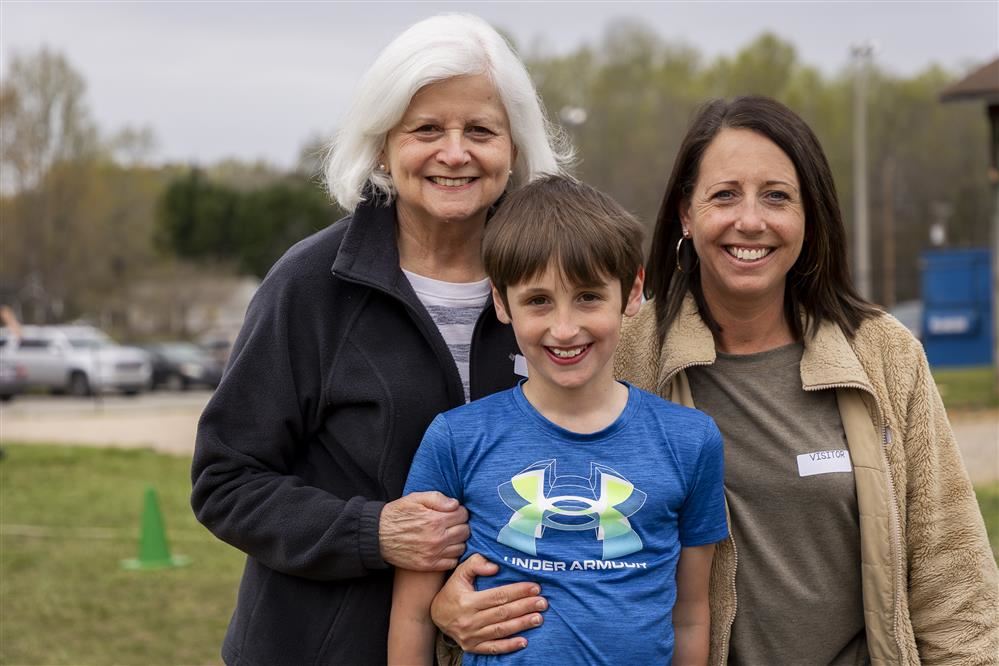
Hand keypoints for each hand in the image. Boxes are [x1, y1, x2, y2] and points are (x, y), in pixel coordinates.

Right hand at [379, 491, 468, 570]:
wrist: (377, 536)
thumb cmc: (397, 514)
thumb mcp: (415, 498)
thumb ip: (437, 498)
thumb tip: (456, 504)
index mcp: (435, 520)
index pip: (463, 515)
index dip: (460, 512)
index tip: (453, 512)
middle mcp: (437, 538)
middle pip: (465, 532)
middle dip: (461, 525)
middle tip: (451, 523)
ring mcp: (433, 554)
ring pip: (461, 547)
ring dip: (458, 540)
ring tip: (448, 535)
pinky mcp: (428, 565)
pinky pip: (452, 562)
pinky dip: (452, 555)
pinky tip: (444, 548)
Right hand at [431, 553, 546, 653]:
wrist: (436, 615)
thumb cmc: (452, 591)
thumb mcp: (459, 573)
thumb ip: (475, 564)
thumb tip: (495, 567)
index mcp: (467, 601)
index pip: (498, 596)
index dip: (518, 591)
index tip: (535, 587)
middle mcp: (469, 620)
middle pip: (503, 613)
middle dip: (525, 607)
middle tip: (542, 602)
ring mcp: (471, 636)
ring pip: (501, 630)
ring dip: (522, 624)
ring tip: (538, 618)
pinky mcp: (472, 647)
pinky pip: (493, 648)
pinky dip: (509, 646)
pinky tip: (524, 641)